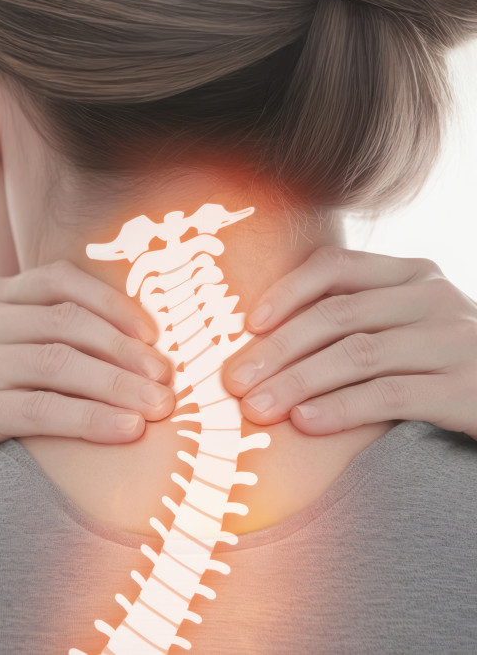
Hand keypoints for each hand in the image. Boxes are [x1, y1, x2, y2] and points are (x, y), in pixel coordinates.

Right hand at [0, 260, 175, 469]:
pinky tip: (125, 431)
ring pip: (62, 362)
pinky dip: (92, 418)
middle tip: (169, 381)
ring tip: (159, 408)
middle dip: (129, 352)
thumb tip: (111, 345)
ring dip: (121, 385)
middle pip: (70, 323)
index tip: (154, 336)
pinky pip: (40, 409)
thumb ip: (20, 332)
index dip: (116, 306)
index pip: (60, 281)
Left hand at [221, 246, 476, 438]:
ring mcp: (456, 341)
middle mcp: (436, 298)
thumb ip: (351, 321)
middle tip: (235, 382)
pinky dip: (340, 408)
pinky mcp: (469, 388)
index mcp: (412, 274)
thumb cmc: (440, 367)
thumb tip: (257, 344)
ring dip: (298, 383)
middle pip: (337, 315)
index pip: (336, 267)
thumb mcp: (402, 328)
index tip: (246, 325)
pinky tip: (305, 422)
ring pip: (357, 354)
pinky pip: (390, 394)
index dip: (285, 292)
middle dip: (277, 351)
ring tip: (258, 409)